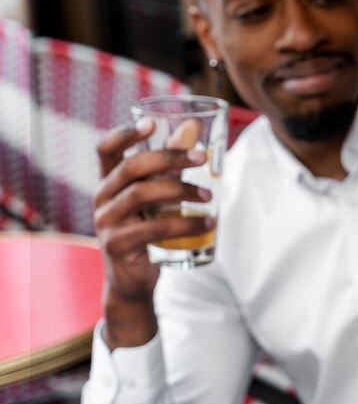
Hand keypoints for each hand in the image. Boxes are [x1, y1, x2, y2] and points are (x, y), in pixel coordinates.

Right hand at [93, 118, 213, 347]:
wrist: (132, 279)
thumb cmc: (148, 228)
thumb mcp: (159, 193)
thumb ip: (172, 162)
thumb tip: (195, 125)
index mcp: (109, 180)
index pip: (106, 148)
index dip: (125, 133)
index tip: (152, 123)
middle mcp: (102, 197)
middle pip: (131, 167)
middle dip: (168, 157)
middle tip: (202, 157)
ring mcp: (106, 221)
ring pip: (141, 194)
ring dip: (181, 191)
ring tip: (209, 195)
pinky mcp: (117, 245)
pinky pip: (152, 229)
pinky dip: (184, 224)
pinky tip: (207, 224)